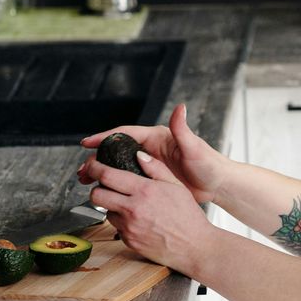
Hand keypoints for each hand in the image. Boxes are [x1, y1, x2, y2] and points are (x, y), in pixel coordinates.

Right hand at [78, 103, 225, 204]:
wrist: (218, 185)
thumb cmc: (210, 164)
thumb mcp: (194, 147)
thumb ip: (183, 129)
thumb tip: (180, 107)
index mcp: (157, 137)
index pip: (124, 134)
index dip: (104, 137)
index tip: (87, 143)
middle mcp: (151, 149)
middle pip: (117, 151)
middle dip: (98, 158)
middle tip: (83, 169)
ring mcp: (150, 165)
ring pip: (119, 167)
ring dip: (103, 172)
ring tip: (86, 181)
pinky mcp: (153, 180)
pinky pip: (129, 181)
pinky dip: (115, 185)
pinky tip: (105, 193)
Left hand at [86, 150, 217, 275]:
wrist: (195, 247)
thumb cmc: (189, 218)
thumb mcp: (177, 186)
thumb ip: (156, 168)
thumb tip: (139, 156)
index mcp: (144, 191)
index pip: (107, 175)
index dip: (95, 167)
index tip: (93, 165)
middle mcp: (133, 209)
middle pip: (97, 195)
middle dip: (97, 188)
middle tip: (105, 187)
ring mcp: (129, 227)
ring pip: (106, 212)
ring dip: (112, 207)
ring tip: (130, 207)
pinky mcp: (129, 241)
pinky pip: (117, 228)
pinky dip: (123, 223)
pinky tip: (139, 222)